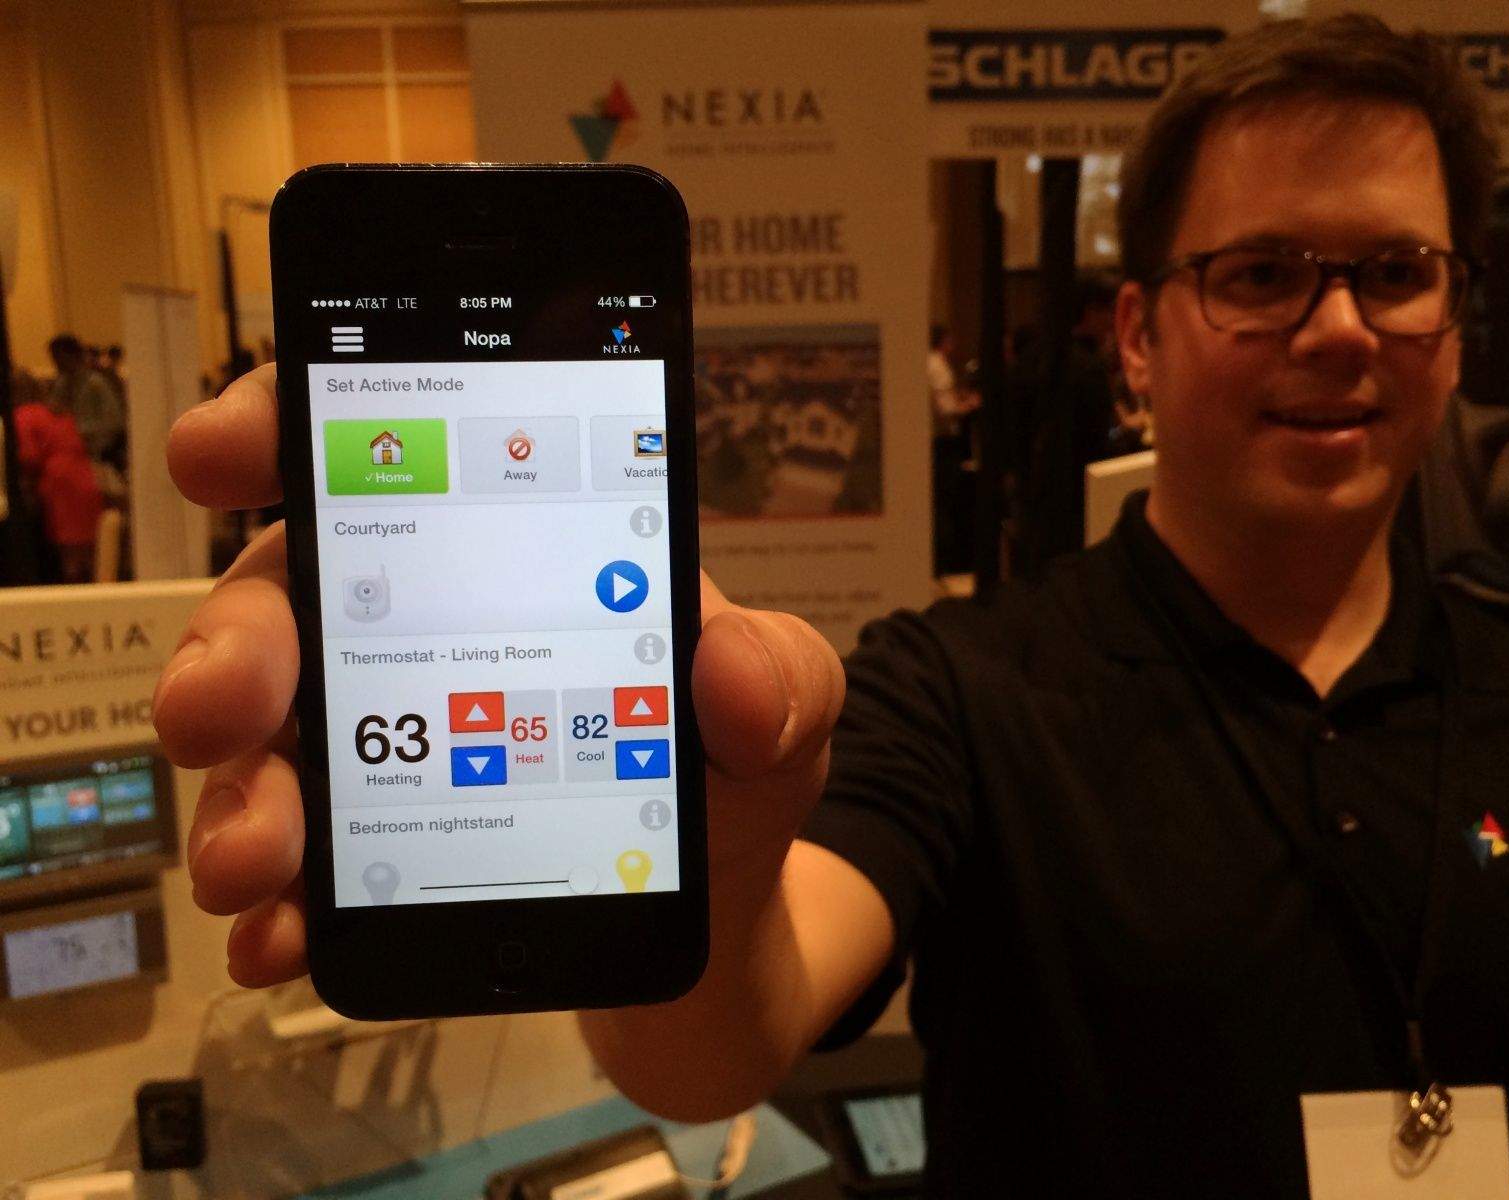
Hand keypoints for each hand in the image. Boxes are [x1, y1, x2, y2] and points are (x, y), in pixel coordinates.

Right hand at [155, 363, 844, 988]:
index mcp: (505, 554)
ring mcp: (381, 751)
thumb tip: (729, 676)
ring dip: (240, 797)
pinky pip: (295, 872)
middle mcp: (418, 636)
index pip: (380, 454)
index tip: (224, 451)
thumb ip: (782, 675)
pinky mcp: (370, 859)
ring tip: (254, 860)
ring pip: (267, 743)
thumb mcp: (787, 706)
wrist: (715, 919)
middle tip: (222, 707)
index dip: (286, 426)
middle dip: (234, 646)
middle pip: (288, 603)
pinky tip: (282, 937)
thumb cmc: (732, 775)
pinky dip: (277, 906)